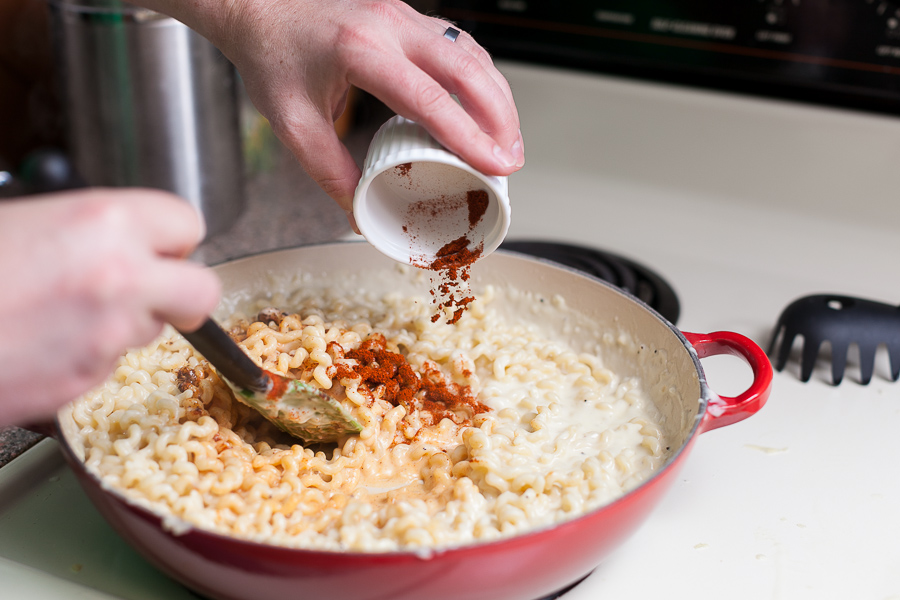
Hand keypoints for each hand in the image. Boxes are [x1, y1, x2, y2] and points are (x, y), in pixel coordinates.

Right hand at [0, 189, 220, 425]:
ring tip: (60, 311)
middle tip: (147, 287)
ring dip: (124, 321)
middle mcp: (122, 279)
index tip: (154, 245)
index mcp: (105, 222)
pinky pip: (109, 365)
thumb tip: (116, 235)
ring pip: (153, 330)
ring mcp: (108, 337)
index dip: (169, 237)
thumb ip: (84, 227)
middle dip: (179, 290)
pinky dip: (87, 355)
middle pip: (201, 289)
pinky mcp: (84, 382)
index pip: (186, 223)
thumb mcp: (19, 219)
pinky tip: (41, 340)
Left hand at [140, 0, 523, 229]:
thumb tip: (360, 210)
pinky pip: (456, 42)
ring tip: (506, 138)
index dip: (469, 136)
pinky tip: (485, 103)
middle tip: (511, 159)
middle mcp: (388, 25)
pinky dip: (479, 75)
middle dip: (500, 117)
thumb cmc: (270, 55)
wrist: (256, 7)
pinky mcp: (406, 15)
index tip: (495, 165)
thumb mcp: (292, 124)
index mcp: (359, 52)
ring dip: (496, 95)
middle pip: (466, 68)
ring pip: (469, 51)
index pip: (429, 98)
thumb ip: (329, 172)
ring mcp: (401, 15)